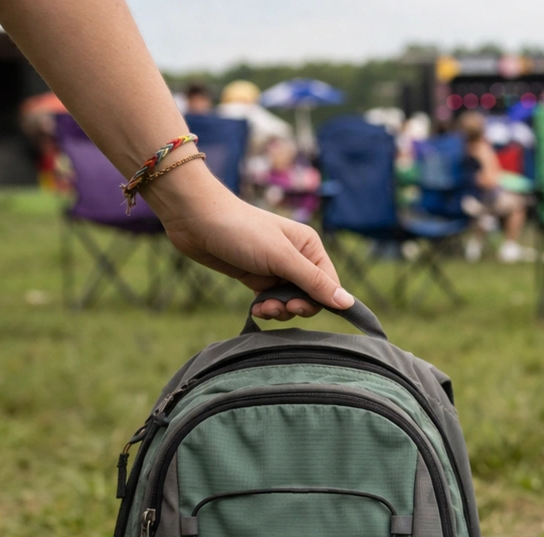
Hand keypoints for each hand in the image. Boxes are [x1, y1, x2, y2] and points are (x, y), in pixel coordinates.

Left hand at [144, 157, 351, 320]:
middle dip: (295, 307)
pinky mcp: (257, 277)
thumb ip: (314, 282)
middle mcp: (297, 258)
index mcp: (310, 247)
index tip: (296, 306)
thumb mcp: (281, 257)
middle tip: (277, 307)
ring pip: (290, 302)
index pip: (329, 285)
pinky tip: (254, 307)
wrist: (195, 219)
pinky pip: (271, 301)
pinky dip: (266, 308)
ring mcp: (276, 268)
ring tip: (261, 307)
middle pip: (310, 297)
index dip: (318, 301)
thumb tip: (348, 303)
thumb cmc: (241, 231)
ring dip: (278, 310)